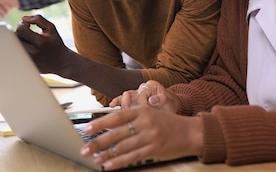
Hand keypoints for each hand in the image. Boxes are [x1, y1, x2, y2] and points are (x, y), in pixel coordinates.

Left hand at [14, 14, 72, 73]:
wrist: (61, 62)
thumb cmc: (55, 43)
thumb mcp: (51, 28)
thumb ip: (38, 19)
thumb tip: (23, 18)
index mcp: (40, 42)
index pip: (21, 30)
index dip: (22, 24)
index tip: (28, 25)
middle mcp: (33, 52)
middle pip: (15, 37)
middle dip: (19, 31)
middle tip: (27, 31)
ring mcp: (28, 60)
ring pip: (13, 46)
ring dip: (18, 39)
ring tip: (27, 38)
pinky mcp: (25, 64)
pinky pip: (16, 53)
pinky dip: (19, 48)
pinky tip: (27, 46)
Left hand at [79, 106, 203, 169]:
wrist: (190, 132)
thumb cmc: (167, 123)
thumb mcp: (150, 114)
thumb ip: (132, 118)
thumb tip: (109, 127)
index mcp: (141, 110)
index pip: (116, 116)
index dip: (100, 123)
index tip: (87, 129)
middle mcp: (144, 122)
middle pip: (116, 133)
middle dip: (98, 142)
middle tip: (85, 148)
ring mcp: (150, 136)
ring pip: (123, 146)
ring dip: (106, 154)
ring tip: (95, 159)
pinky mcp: (154, 149)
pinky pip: (133, 157)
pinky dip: (119, 162)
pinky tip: (109, 165)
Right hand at [110, 80, 178, 112]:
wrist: (170, 107)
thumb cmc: (170, 104)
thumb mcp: (170, 102)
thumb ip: (163, 99)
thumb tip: (152, 100)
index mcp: (151, 85)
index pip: (143, 92)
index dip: (143, 102)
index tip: (146, 110)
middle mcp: (142, 88)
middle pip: (131, 93)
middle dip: (131, 104)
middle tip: (132, 114)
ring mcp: (136, 94)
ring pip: (125, 97)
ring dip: (123, 105)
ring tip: (122, 113)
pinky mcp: (132, 100)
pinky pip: (122, 99)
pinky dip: (116, 101)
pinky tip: (111, 106)